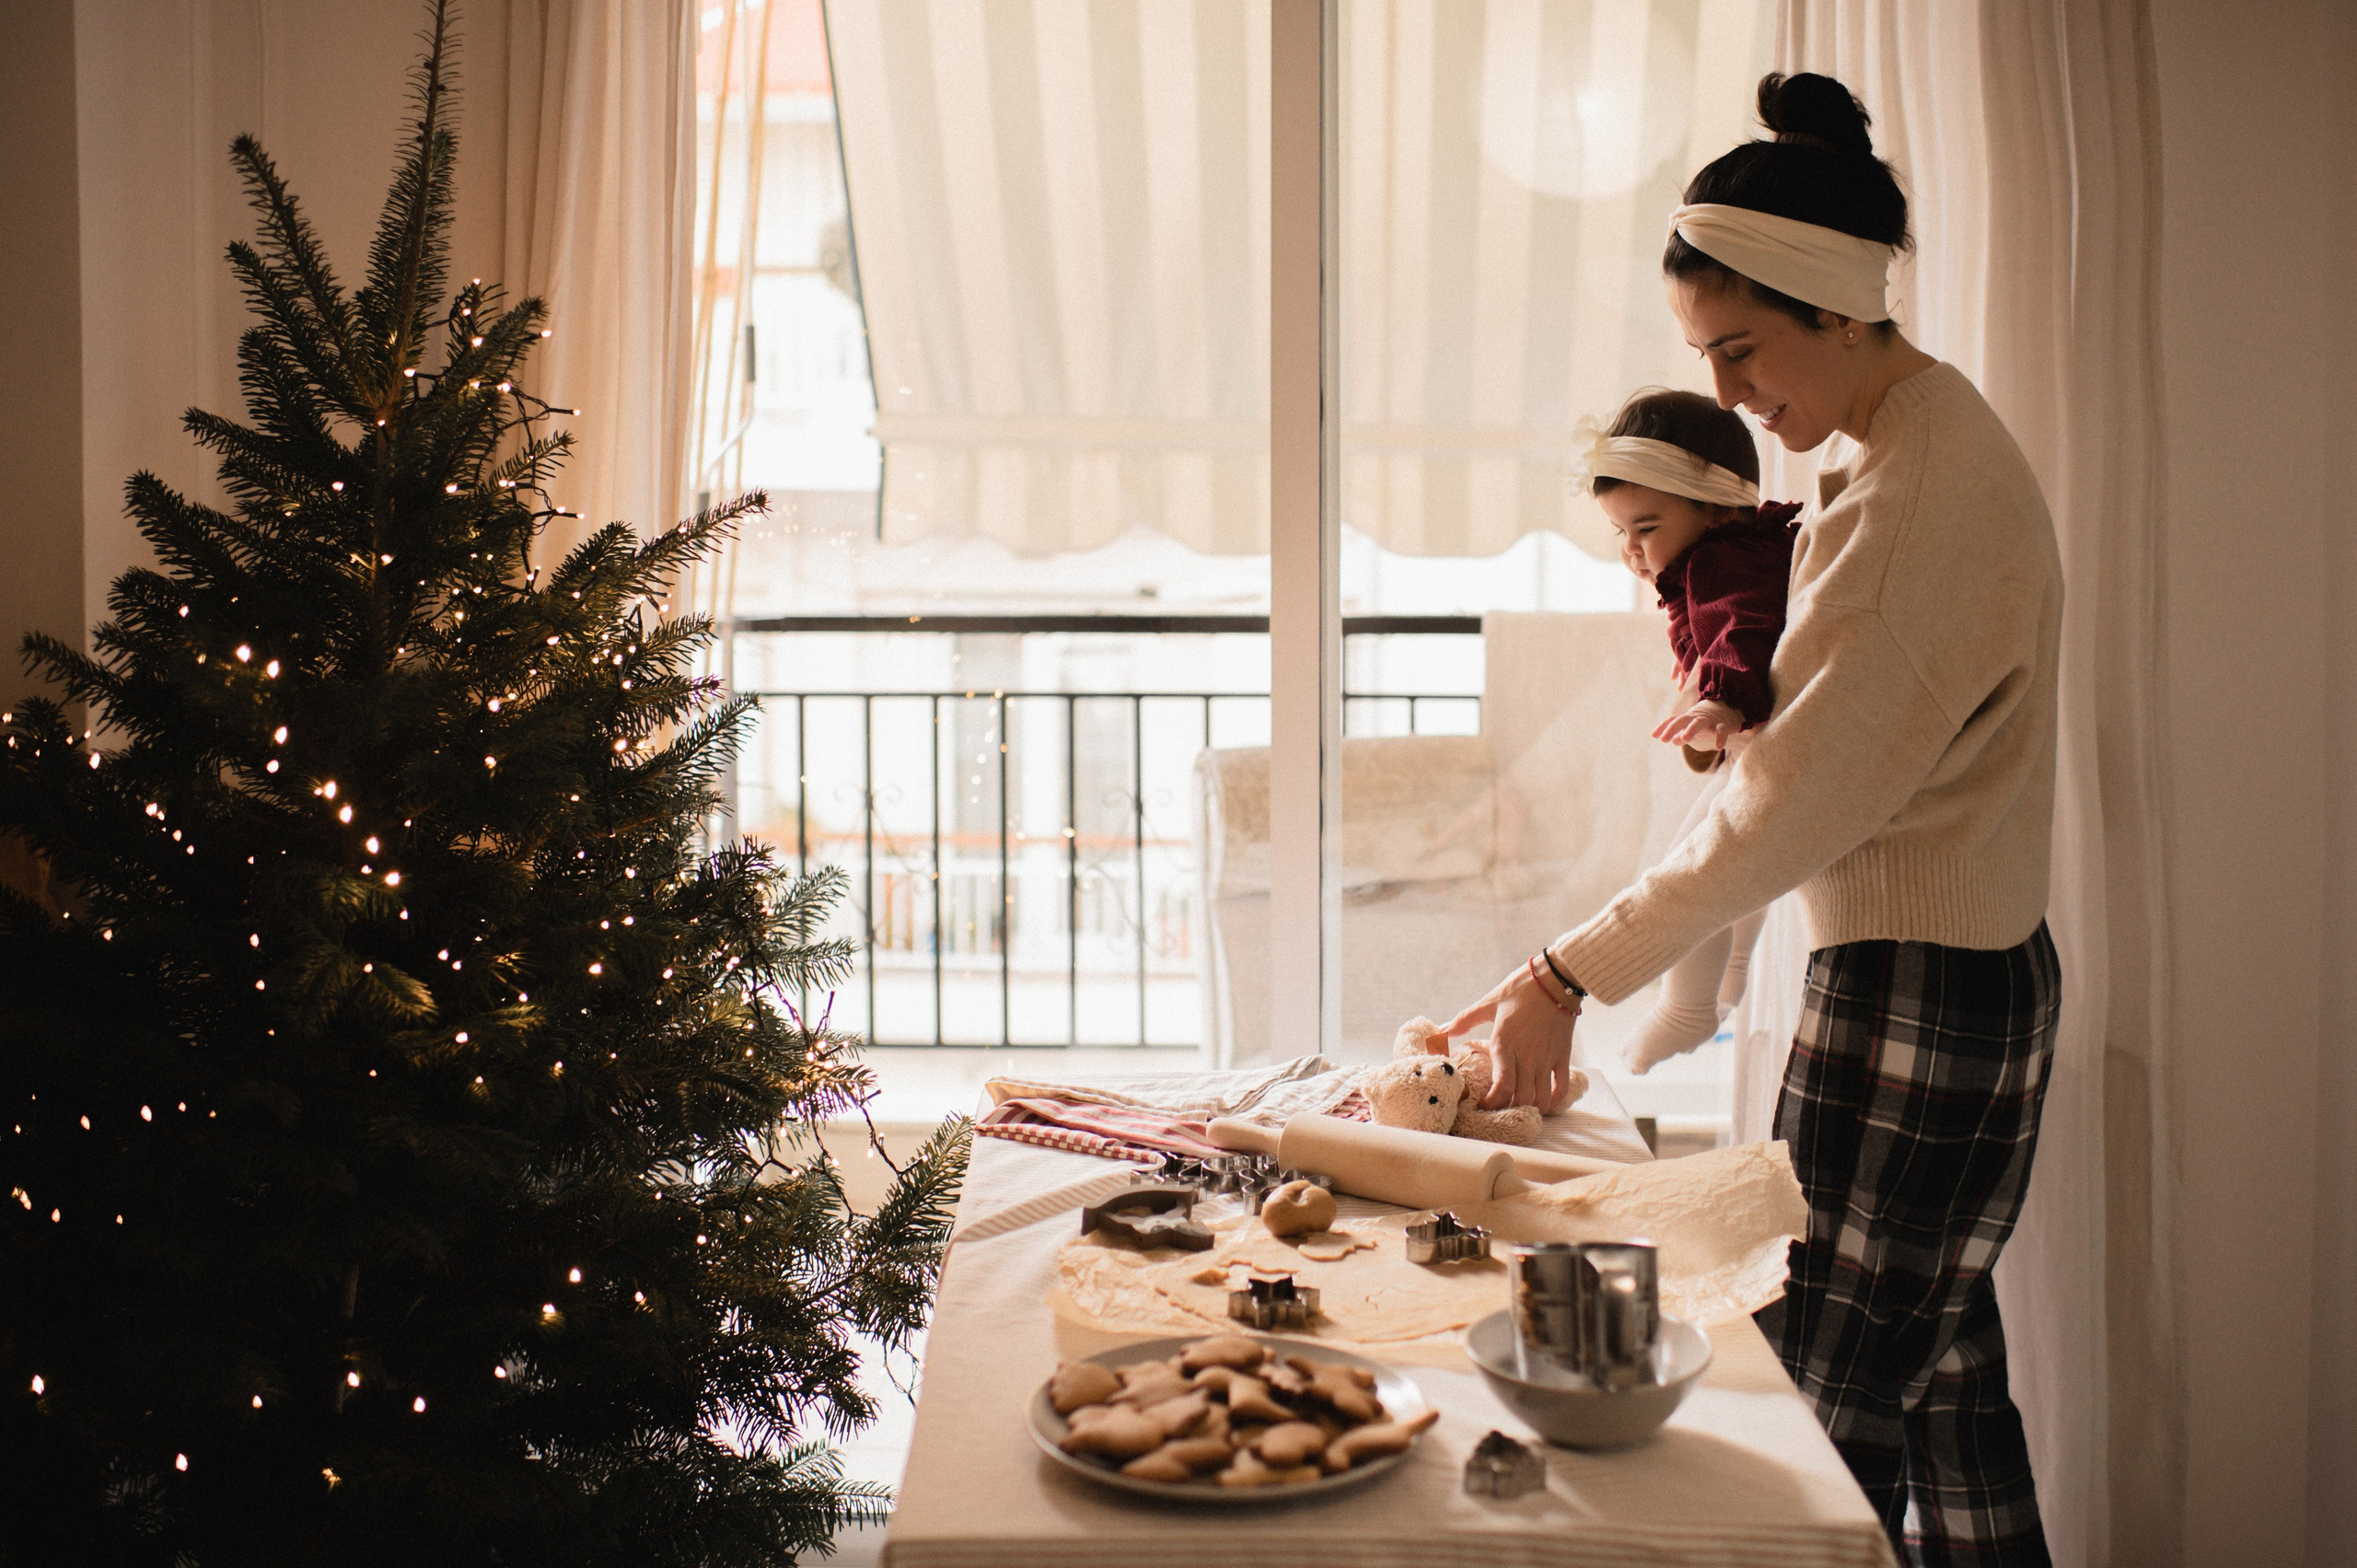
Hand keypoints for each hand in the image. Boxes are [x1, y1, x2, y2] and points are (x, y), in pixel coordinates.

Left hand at [1441, 960, 1579, 1111]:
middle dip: (1509, 1109)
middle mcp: (1527, 1056)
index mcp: (1505, 1045)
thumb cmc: (1520, 989)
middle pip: (1521, 1099)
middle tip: (1500, 1107)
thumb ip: (1464, 1020)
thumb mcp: (1488, 1003)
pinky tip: (1545, 1098)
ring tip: (1520, 1106)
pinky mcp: (1563, 1055)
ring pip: (1541, 1097)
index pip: (1501, 1088)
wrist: (1556, 979)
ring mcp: (1547, 1058)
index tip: (1484, 1105)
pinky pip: (1561, 1086)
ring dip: (1531, 1107)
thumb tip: (1439, 1032)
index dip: (1492, 1103)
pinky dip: (1554, 1098)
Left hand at [1652, 698, 1742, 750]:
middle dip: (1672, 728)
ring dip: (1691, 729)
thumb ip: (1682, 734)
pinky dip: (1720, 737)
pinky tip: (1718, 746)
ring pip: (1699, 722)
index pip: (1673, 721)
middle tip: (1663, 739)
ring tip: (1684, 738)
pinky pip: (1721, 730)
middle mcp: (1697, 718)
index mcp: (1688, 719)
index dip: (1663, 727)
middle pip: (1682, 720)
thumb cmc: (1707, 721)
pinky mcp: (1724, 724)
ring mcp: (1710, 720)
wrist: (1730, 709)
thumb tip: (1672, 741)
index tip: (1653, 735)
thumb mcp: (1693, 727)